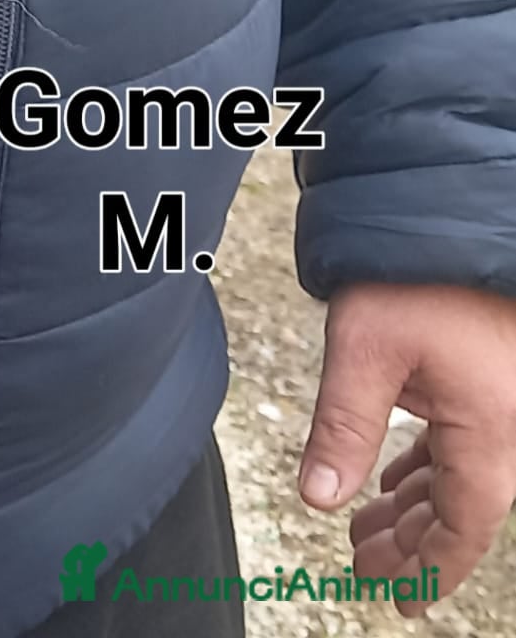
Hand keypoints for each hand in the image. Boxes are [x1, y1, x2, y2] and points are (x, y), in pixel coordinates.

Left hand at [300, 283, 515, 613]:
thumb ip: (342, 427)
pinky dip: (427, 467)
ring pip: (461, 475)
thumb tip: (315, 497)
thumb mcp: (364, 350)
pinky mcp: (485, 380)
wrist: (445, 214)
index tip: (399, 601)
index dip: (429, 568)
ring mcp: (500, 403)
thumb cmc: (414, 273)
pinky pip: (463, 443)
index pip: (462, 526)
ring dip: (415, 504)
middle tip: (362, 564)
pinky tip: (396, 479)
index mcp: (489, 431)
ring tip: (366, 528)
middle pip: (462, 507)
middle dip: (411, 541)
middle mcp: (507, 425)